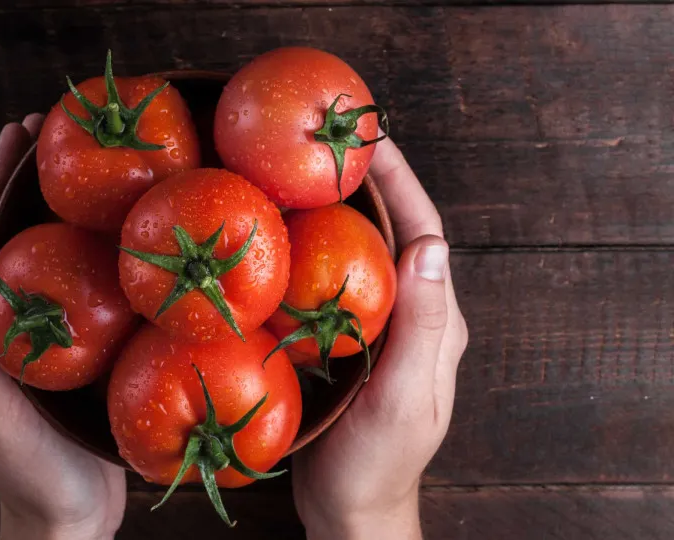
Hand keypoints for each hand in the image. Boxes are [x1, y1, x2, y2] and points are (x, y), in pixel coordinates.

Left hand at [0, 116, 125, 539]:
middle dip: (29, 184)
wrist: (71, 515)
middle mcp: (11, 323)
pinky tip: (135, 238)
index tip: (12, 139)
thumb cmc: (24, 467)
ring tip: (99, 169)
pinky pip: (94, 292)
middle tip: (57, 134)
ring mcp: (51, 335)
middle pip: (15, 237)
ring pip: (56, 259)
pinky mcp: (89, 351)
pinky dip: (107, 257)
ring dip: (70, 212)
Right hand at [292, 138, 468, 539]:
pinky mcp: (348, 341)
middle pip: (395, 233)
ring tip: (305, 172)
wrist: (351, 506)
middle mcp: (412, 316)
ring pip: (364, 253)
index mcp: (435, 322)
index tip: (372, 138)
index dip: (401, 183)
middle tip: (331, 141)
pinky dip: (316, 249)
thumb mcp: (402, 397)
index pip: (424, 234)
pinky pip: (335, 282)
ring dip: (342, 210)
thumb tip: (430, 247)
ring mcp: (380, 328)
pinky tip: (286, 236)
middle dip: (371, 183)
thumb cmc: (376, 462)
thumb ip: (420, 327)